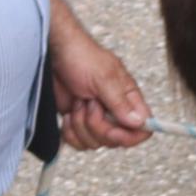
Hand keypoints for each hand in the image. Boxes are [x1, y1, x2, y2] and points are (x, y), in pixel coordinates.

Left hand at [49, 4, 153, 149]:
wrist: (52, 52)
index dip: (130, 136)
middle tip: (89, 105)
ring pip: (96, 143)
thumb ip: (120, 102)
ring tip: (78, 103)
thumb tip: (139, 122)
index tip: (113, 130)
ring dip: (81, 126)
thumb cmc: (80, 55)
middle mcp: (114, 111)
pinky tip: (68, 114)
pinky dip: (70, 133)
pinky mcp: (77, 124)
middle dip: (98, 127)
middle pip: (116, 140)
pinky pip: (78, 143)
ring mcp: (95, 119)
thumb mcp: (103, 77)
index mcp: (128, 98)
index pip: (143, 127)